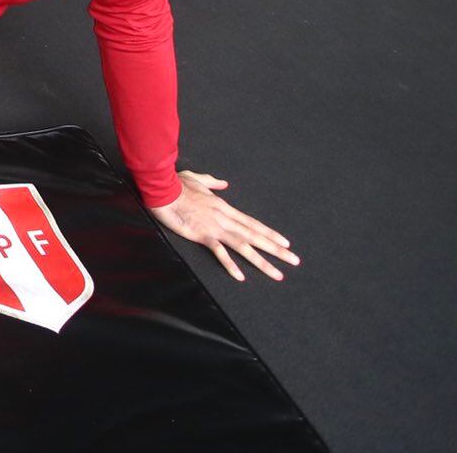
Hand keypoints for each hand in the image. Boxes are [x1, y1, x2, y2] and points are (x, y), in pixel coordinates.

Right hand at [148, 170, 297, 281]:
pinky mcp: (202, 234)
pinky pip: (219, 252)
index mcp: (224, 207)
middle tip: (294, 260)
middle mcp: (224, 218)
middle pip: (255, 236)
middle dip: (276, 250)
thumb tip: (223, 183)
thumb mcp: (196, 179)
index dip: (270, 234)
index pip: (252, 223)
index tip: (285, 243)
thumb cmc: (176, 183)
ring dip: (262, 261)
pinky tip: (240, 277)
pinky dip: (230, 264)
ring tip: (278, 274)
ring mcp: (215, 227)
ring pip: (244, 246)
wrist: (163, 188)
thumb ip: (212, 182)